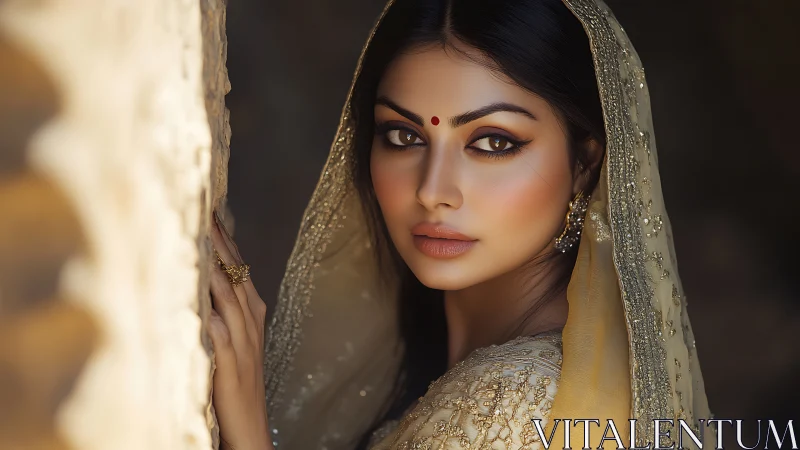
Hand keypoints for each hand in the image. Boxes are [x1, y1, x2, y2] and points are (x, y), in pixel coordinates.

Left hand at [207, 211, 271, 449]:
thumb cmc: (238, 381)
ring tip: (206, 247)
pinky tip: (205, 303)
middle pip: (236, 277)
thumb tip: (203, 280)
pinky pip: (223, 336)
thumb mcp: (233, 340)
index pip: (239, 270)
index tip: (212, 214)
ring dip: (219, 274)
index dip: (227, 243)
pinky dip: (215, 318)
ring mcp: (243, 341)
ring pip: (231, 300)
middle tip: (208, 216)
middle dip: (222, 247)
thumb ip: (221, 311)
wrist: (251, 423)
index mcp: (251, 314)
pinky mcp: (231, 363)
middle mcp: (249, 322)